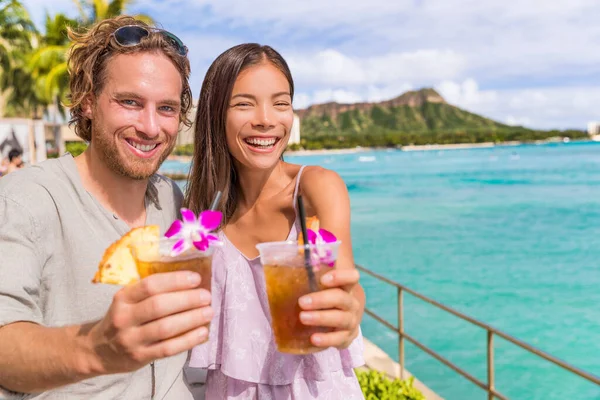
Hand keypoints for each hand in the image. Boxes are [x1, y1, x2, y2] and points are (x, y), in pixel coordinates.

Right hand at [88, 271, 212, 373]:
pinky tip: (203, 332)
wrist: (99, 350)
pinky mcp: (140, 358)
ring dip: (191, 319)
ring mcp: (131, 340)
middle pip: (159, 306)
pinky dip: (188, 340)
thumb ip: (151, 292)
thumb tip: (190, 281)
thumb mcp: (128, 301)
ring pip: (165, 328)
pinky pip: (168, 349)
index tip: (196, 278)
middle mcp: (124, 318)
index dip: (175, 280)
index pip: (150, 285)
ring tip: (209, 312)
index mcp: (123, 298)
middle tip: (207, 296)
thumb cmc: (124, 318)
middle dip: (187, 299)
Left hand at [298, 268, 361, 348]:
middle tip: (301, 302)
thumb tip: (291, 250)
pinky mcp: (346, 338)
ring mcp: (351, 321)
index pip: (352, 277)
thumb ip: (310, 268)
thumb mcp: (317, 282)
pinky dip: (328, 340)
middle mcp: (352, 303)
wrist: (338, 318)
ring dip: (322, 318)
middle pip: (342, 299)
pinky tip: (314, 339)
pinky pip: (340, 340)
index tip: (323, 279)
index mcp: (346, 286)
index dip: (340, 277)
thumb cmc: (323, 295)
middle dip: (322, 300)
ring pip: (341, 319)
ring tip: (303, 317)